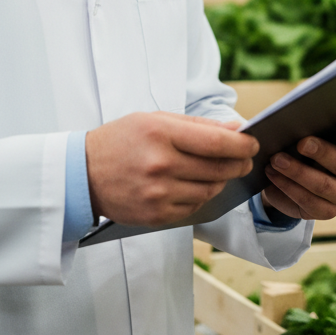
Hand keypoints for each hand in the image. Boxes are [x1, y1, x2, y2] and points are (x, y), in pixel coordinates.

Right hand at [86, 113, 257, 226]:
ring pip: (210, 190)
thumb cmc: (120, 140)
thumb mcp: (154, 119)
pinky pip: (194, 208)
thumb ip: (197, 125)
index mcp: (161, 133)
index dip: (242, 145)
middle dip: (238, 163)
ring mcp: (158, 193)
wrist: (82, 174)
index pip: (217, 142)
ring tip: (217, 171)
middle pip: (219, 168)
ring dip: (220, 181)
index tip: (253, 143)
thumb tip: (235, 130)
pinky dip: (200, 197)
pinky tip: (194, 185)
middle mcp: (161, 164)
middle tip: (244, 159)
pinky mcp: (156, 215)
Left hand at [261, 121, 335, 221]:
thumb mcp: (312, 136)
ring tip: (276, 160)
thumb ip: (311, 128)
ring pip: (323, 184)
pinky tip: (273, 175)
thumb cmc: (308, 147)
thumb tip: (291, 123)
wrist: (299, 178)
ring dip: (297, 171)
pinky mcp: (329, 211)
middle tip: (301, 143)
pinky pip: (308, 201)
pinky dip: (288, 187)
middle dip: (321, 152)